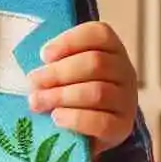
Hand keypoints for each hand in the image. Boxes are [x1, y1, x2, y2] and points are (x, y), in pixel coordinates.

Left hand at [26, 21, 137, 153]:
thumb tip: (35, 73)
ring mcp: (127, 100)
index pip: (98, 34)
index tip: (44, 55)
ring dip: (61, 96)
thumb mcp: (65, 68)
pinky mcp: (123, 127)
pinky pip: (102, 122)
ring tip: (37, 101)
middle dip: (58, 73)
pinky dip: (75, 119)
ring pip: (97, 92)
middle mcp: (125, 71)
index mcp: (111, 48)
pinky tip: (56, 117)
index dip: (69, 41)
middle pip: (96, 63)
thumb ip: (54, 61)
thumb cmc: (72, 87)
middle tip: (33, 82)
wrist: (89, 127)